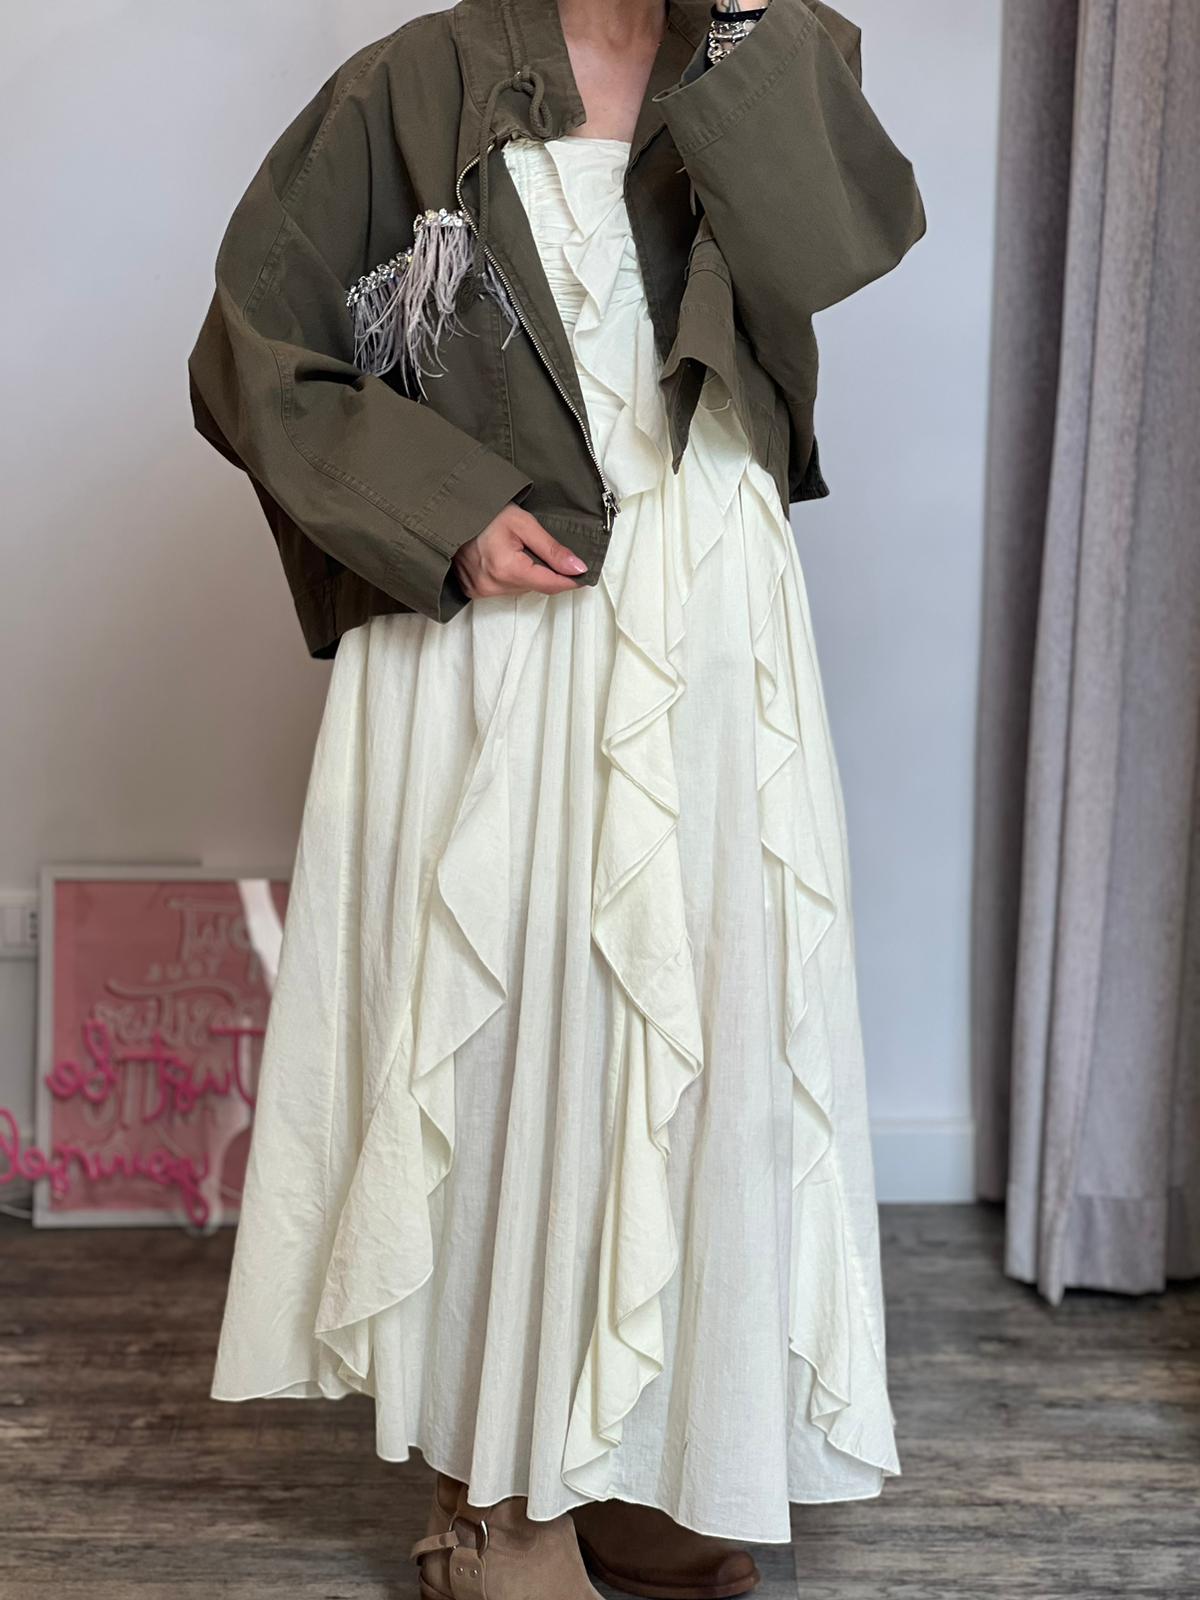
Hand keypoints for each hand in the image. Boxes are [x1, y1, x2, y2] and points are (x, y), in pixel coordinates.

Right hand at [454, 503, 588, 598]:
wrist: (450, 512)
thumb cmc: (485, 512)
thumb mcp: (524, 523)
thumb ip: (552, 549)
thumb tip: (577, 568)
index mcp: (506, 569)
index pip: (549, 584)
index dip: (569, 580)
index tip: (584, 575)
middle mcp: (492, 585)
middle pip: (535, 587)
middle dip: (544, 571)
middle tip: (539, 546)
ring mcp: (480, 590)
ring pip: (520, 589)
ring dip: (527, 574)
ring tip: (516, 549)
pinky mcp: (472, 591)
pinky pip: (503, 589)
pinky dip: (510, 577)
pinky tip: (503, 558)